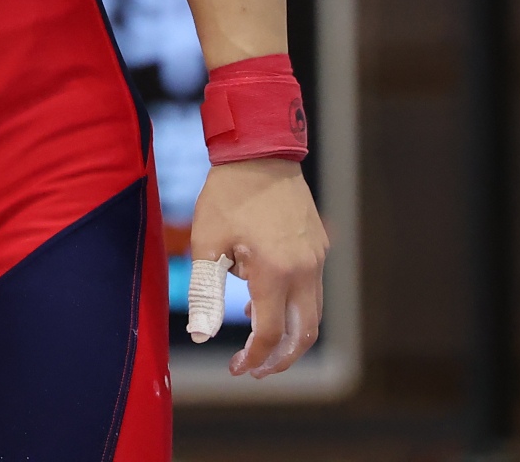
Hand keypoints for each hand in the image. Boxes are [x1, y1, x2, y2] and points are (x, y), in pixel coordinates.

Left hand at [189, 157, 327, 377]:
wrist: (260, 151)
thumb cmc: (228, 194)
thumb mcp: (207, 243)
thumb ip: (205, 293)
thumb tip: (201, 335)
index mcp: (276, 272)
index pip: (270, 334)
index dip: (254, 358)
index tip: (236, 368)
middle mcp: (305, 269)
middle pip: (304, 334)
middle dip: (281, 359)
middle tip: (256, 369)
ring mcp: (316, 257)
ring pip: (312, 312)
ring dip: (288, 332)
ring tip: (255, 334)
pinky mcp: (319, 246)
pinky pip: (312, 288)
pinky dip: (292, 304)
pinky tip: (261, 296)